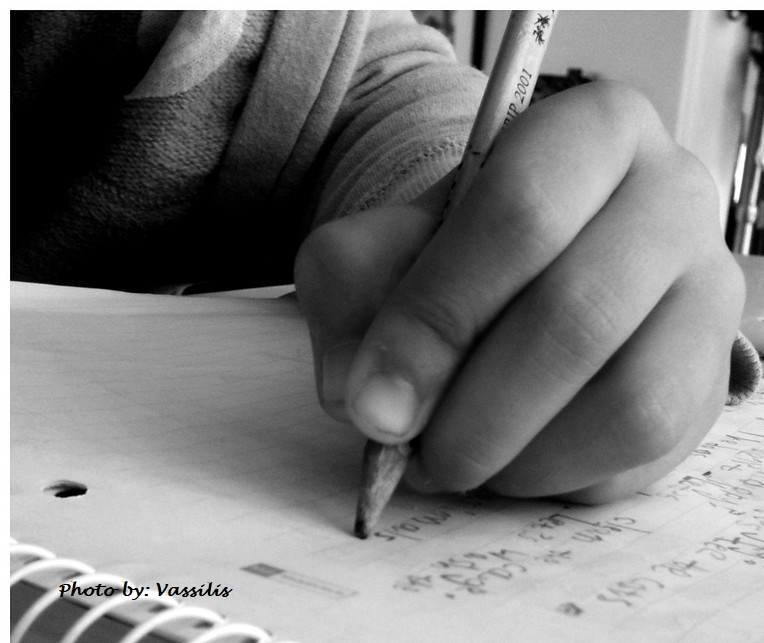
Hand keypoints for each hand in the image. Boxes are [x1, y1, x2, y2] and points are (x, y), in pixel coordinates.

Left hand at [294, 81, 744, 502]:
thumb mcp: (376, 246)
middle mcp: (671, 197)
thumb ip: (354, 294)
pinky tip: (516, 456)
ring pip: (630, 401)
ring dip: (524, 455)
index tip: (376, 403)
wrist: (522, 269)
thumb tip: (374, 404)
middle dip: (477, 410)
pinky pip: (648, 452)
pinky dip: (564, 475)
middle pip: (578, 316)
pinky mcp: (713, 374)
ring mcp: (708, 290)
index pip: (520, 214)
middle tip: (418, 454)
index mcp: (589, 132)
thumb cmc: (449, 251)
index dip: (437, 318)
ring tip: (466, 458)